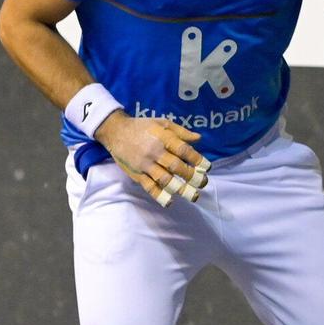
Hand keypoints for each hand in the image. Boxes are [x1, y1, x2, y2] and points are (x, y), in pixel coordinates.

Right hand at [95, 113, 210, 206]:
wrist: (116, 132)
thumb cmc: (142, 126)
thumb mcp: (162, 123)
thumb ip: (180, 131)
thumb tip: (199, 139)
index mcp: (163, 138)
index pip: (183, 151)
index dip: (197, 160)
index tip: (207, 167)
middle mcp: (155, 152)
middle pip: (176, 167)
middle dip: (192, 176)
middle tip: (204, 183)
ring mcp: (145, 165)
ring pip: (165, 179)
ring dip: (181, 189)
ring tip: (193, 196)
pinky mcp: (137, 174)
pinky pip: (149, 187)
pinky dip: (159, 195)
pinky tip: (170, 201)